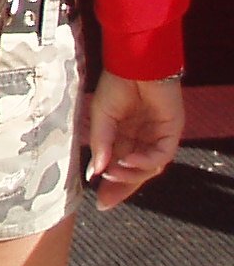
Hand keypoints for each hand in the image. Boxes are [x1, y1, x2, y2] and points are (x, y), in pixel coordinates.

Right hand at [87, 72, 183, 209]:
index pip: (119, 166)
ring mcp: (158, 137)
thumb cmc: (116, 85)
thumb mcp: (100, 117)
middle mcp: (142, 140)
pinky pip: (160, 156)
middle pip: (135, 173)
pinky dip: (144, 162)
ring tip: (112, 173)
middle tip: (105, 201)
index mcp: (125, 136)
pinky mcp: (171, 133)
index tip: (98, 200)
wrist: (134, 64)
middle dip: (121, 188)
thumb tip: (94, 171)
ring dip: (130, 175)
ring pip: (148, 168)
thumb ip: (100, 144)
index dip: (110, 183)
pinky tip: (128, 161)